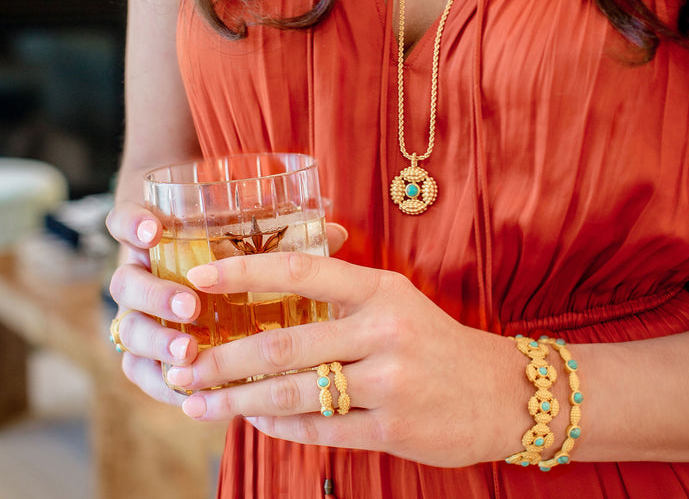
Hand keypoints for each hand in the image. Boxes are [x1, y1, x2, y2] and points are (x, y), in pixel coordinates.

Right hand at [105, 200, 348, 405]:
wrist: (202, 285)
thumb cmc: (228, 249)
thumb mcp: (248, 236)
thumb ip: (284, 233)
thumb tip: (338, 231)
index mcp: (157, 237)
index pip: (126, 221)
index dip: (134, 224)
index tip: (156, 231)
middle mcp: (139, 273)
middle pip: (126, 281)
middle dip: (156, 294)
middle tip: (191, 306)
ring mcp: (136, 314)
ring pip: (127, 328)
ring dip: (156, 339)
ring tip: (190, 352)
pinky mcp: (142, 353)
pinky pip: (137, 370)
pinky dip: (157, 380)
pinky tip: (183, 389)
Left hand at [163, 252, 530, 466]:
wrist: (497, 391)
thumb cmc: (434, 339)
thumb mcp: (395, 300)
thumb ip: (341, 293)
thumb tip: (271, 290)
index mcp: (380, 289)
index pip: (301, 270)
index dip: (244, 271)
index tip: (198, 278)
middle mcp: (383, 330)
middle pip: (284, 342)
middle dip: (222, 357)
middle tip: (181, 365)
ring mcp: (389, 381)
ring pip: (294, 391)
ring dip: (237, 401)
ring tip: (199, 403)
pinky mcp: (392, 428)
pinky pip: (319, 428)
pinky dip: (278, 425)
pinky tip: (252, 420)